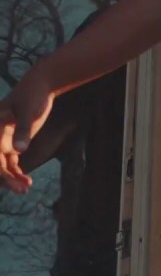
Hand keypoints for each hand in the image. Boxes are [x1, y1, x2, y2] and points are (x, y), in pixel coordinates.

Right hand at [0, 70, 55, 193]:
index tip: (7, 182)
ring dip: (11, 178)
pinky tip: (26, 182)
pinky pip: (9, 162)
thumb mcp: (29, 113)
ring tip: (26, 188)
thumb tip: (18, 151)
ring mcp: (2, 141)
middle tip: (22, 189)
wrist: (40, 86)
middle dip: (5, 179)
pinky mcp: (11, 143)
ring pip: (2, 165)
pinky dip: (16, 172)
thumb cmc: (33, 96)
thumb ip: (23, 131)